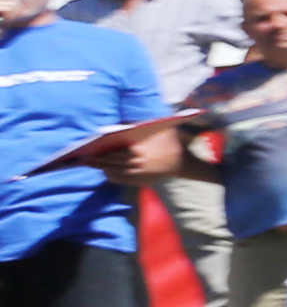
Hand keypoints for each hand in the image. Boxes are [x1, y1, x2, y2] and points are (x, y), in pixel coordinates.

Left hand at [64, 116, 189, 180]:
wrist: (182, 162)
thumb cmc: (169, 142)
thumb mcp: (160, 130)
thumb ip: (143, 126)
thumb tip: (120, 125)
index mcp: (141, 151)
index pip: (116, 153)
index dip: (102, 152)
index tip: (91, 150)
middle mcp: (139, 165)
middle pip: (113, 163)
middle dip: (98, 161)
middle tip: (84, 159)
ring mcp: (140, 175)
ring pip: (116, 173)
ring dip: (103, 169)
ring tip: (92, 164)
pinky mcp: (140, 182)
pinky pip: (122, 180)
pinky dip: (112, 176)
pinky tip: (105, 171)